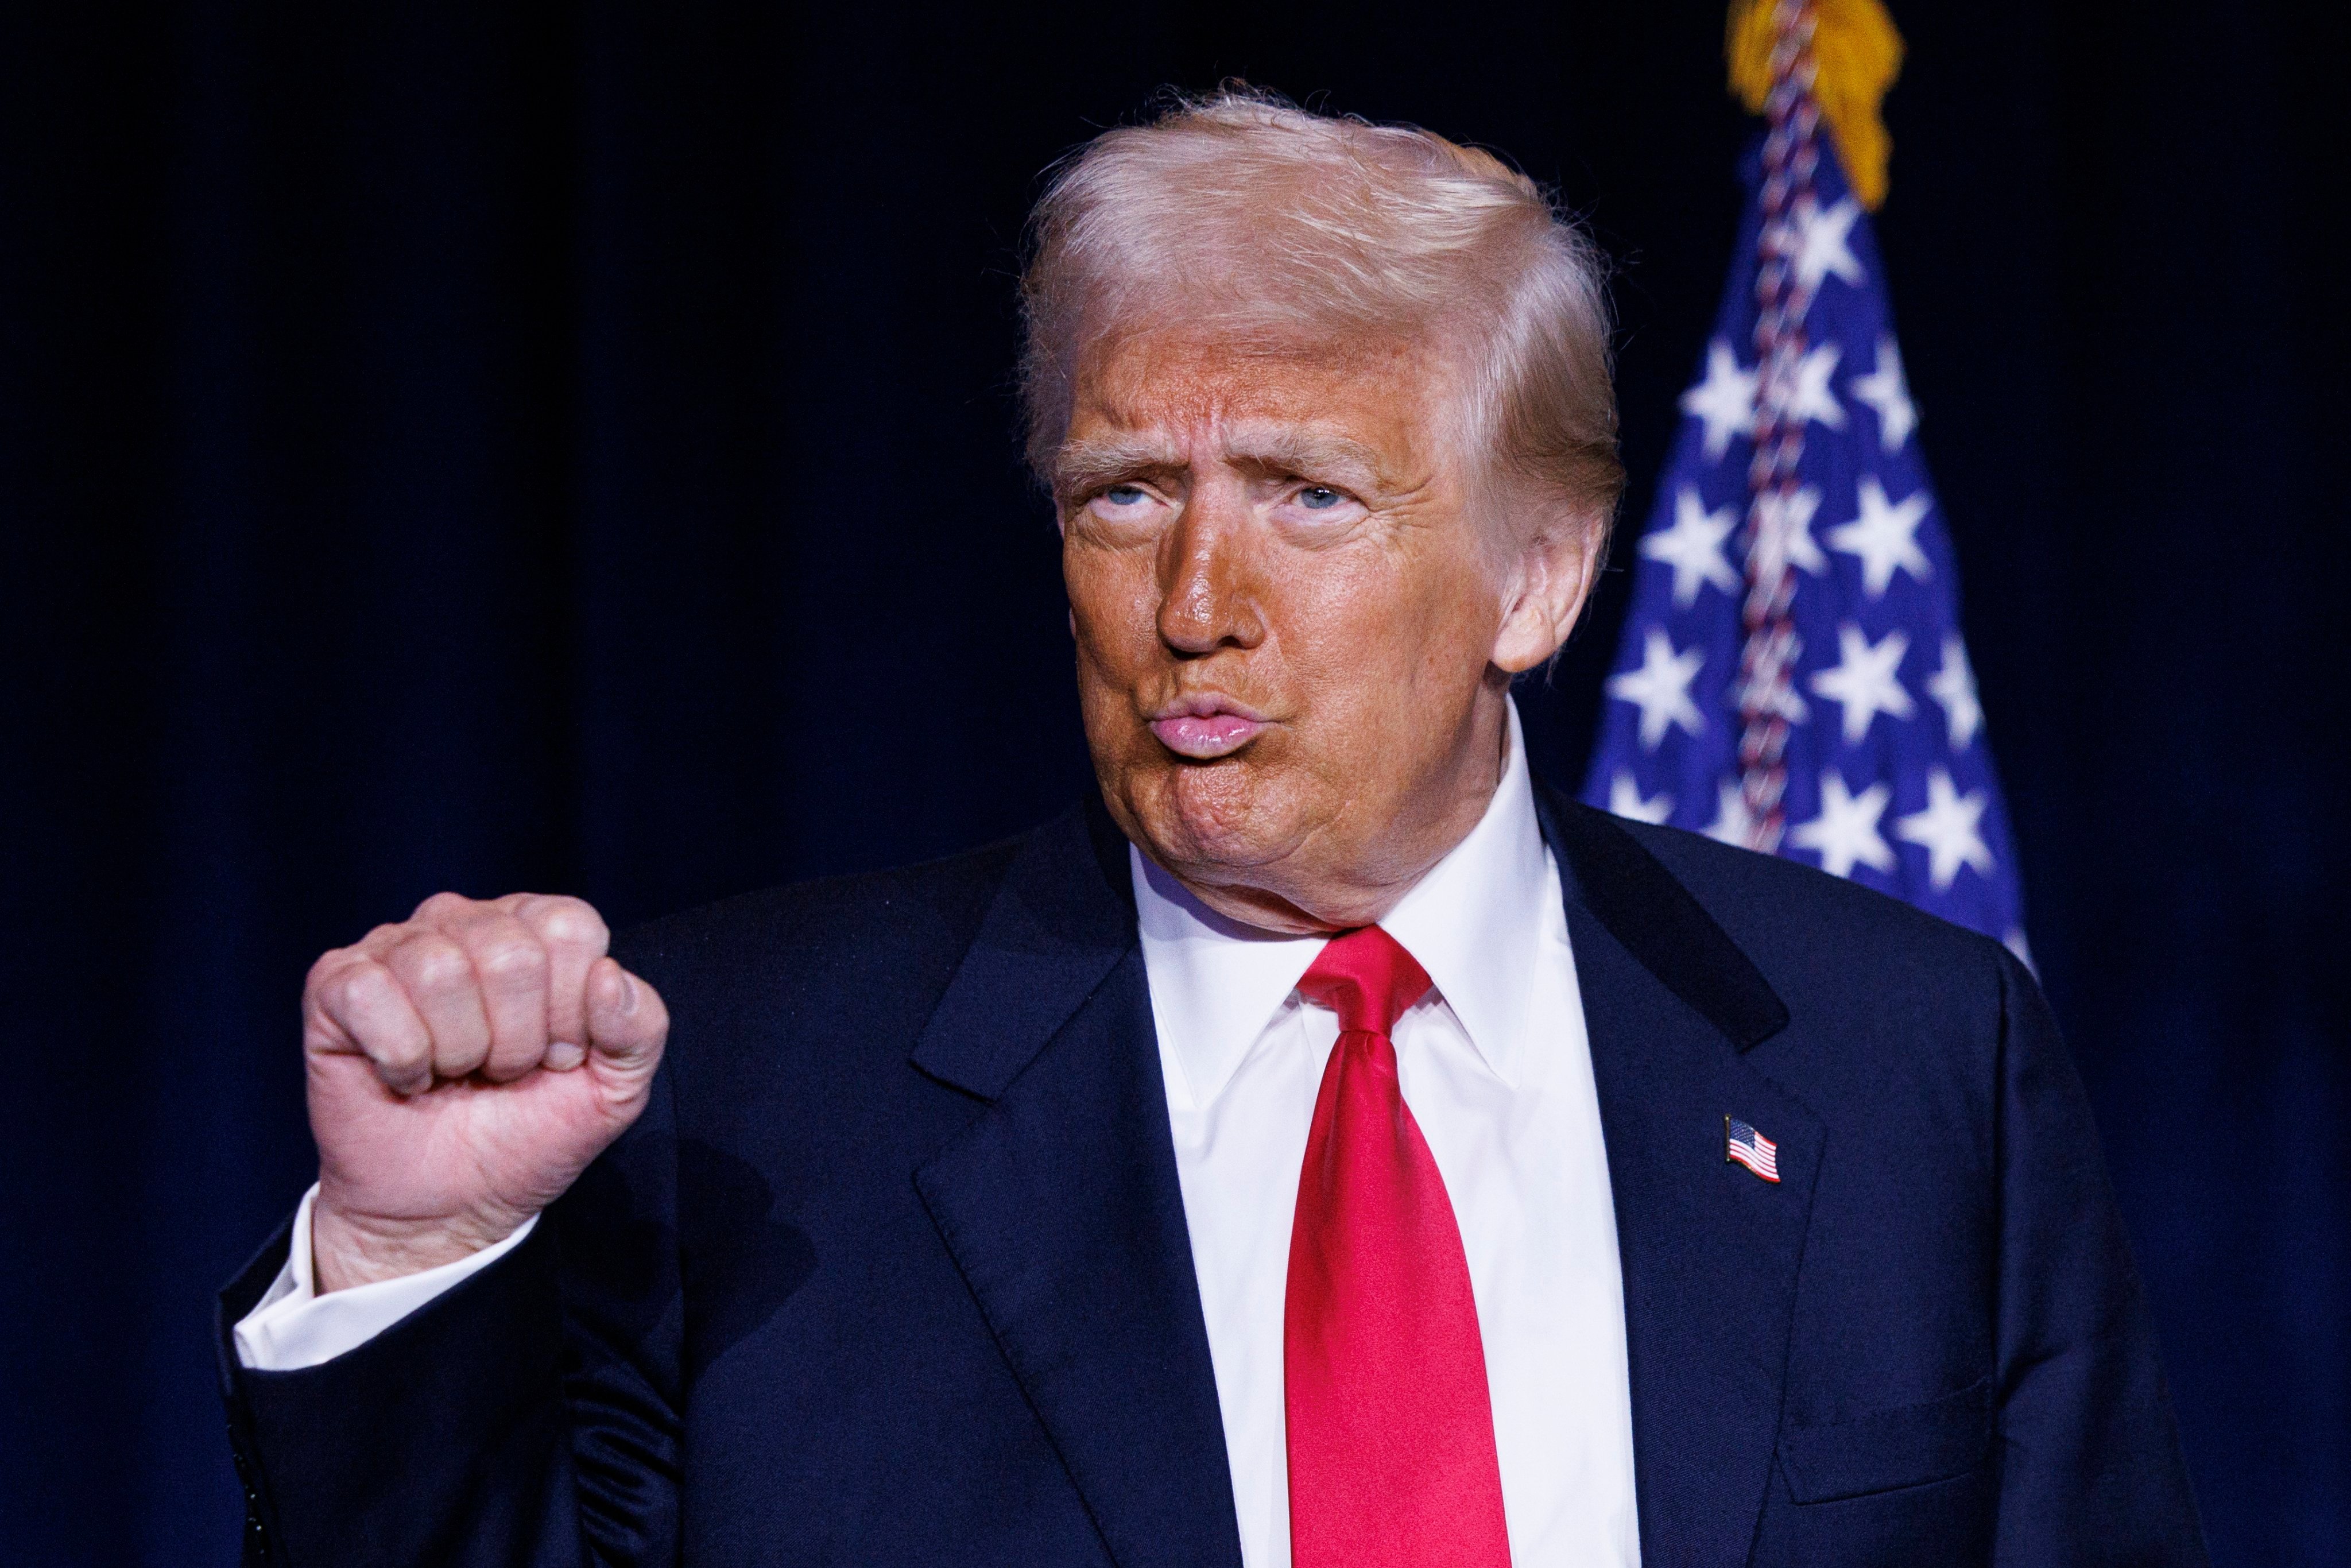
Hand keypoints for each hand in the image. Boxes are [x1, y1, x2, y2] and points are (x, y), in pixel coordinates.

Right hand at [300, 892, 668, 1292]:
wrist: (449, 1207)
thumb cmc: (528, 1134)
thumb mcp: (613, 1089)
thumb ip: (640, 1028)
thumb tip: (609, 976)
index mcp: (536, 929)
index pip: (570, 927)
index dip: (571, 1009)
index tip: (556, 1056)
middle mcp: (465, 921)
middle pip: (511, 952)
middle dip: (518, 1040)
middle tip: (501, 1072)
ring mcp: (396, 947)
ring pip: (440, 971)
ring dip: (460, 1050)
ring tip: (455, 1073)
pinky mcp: (337, 984)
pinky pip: (371, 993)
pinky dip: (401, 1056)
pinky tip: (408, 1076)